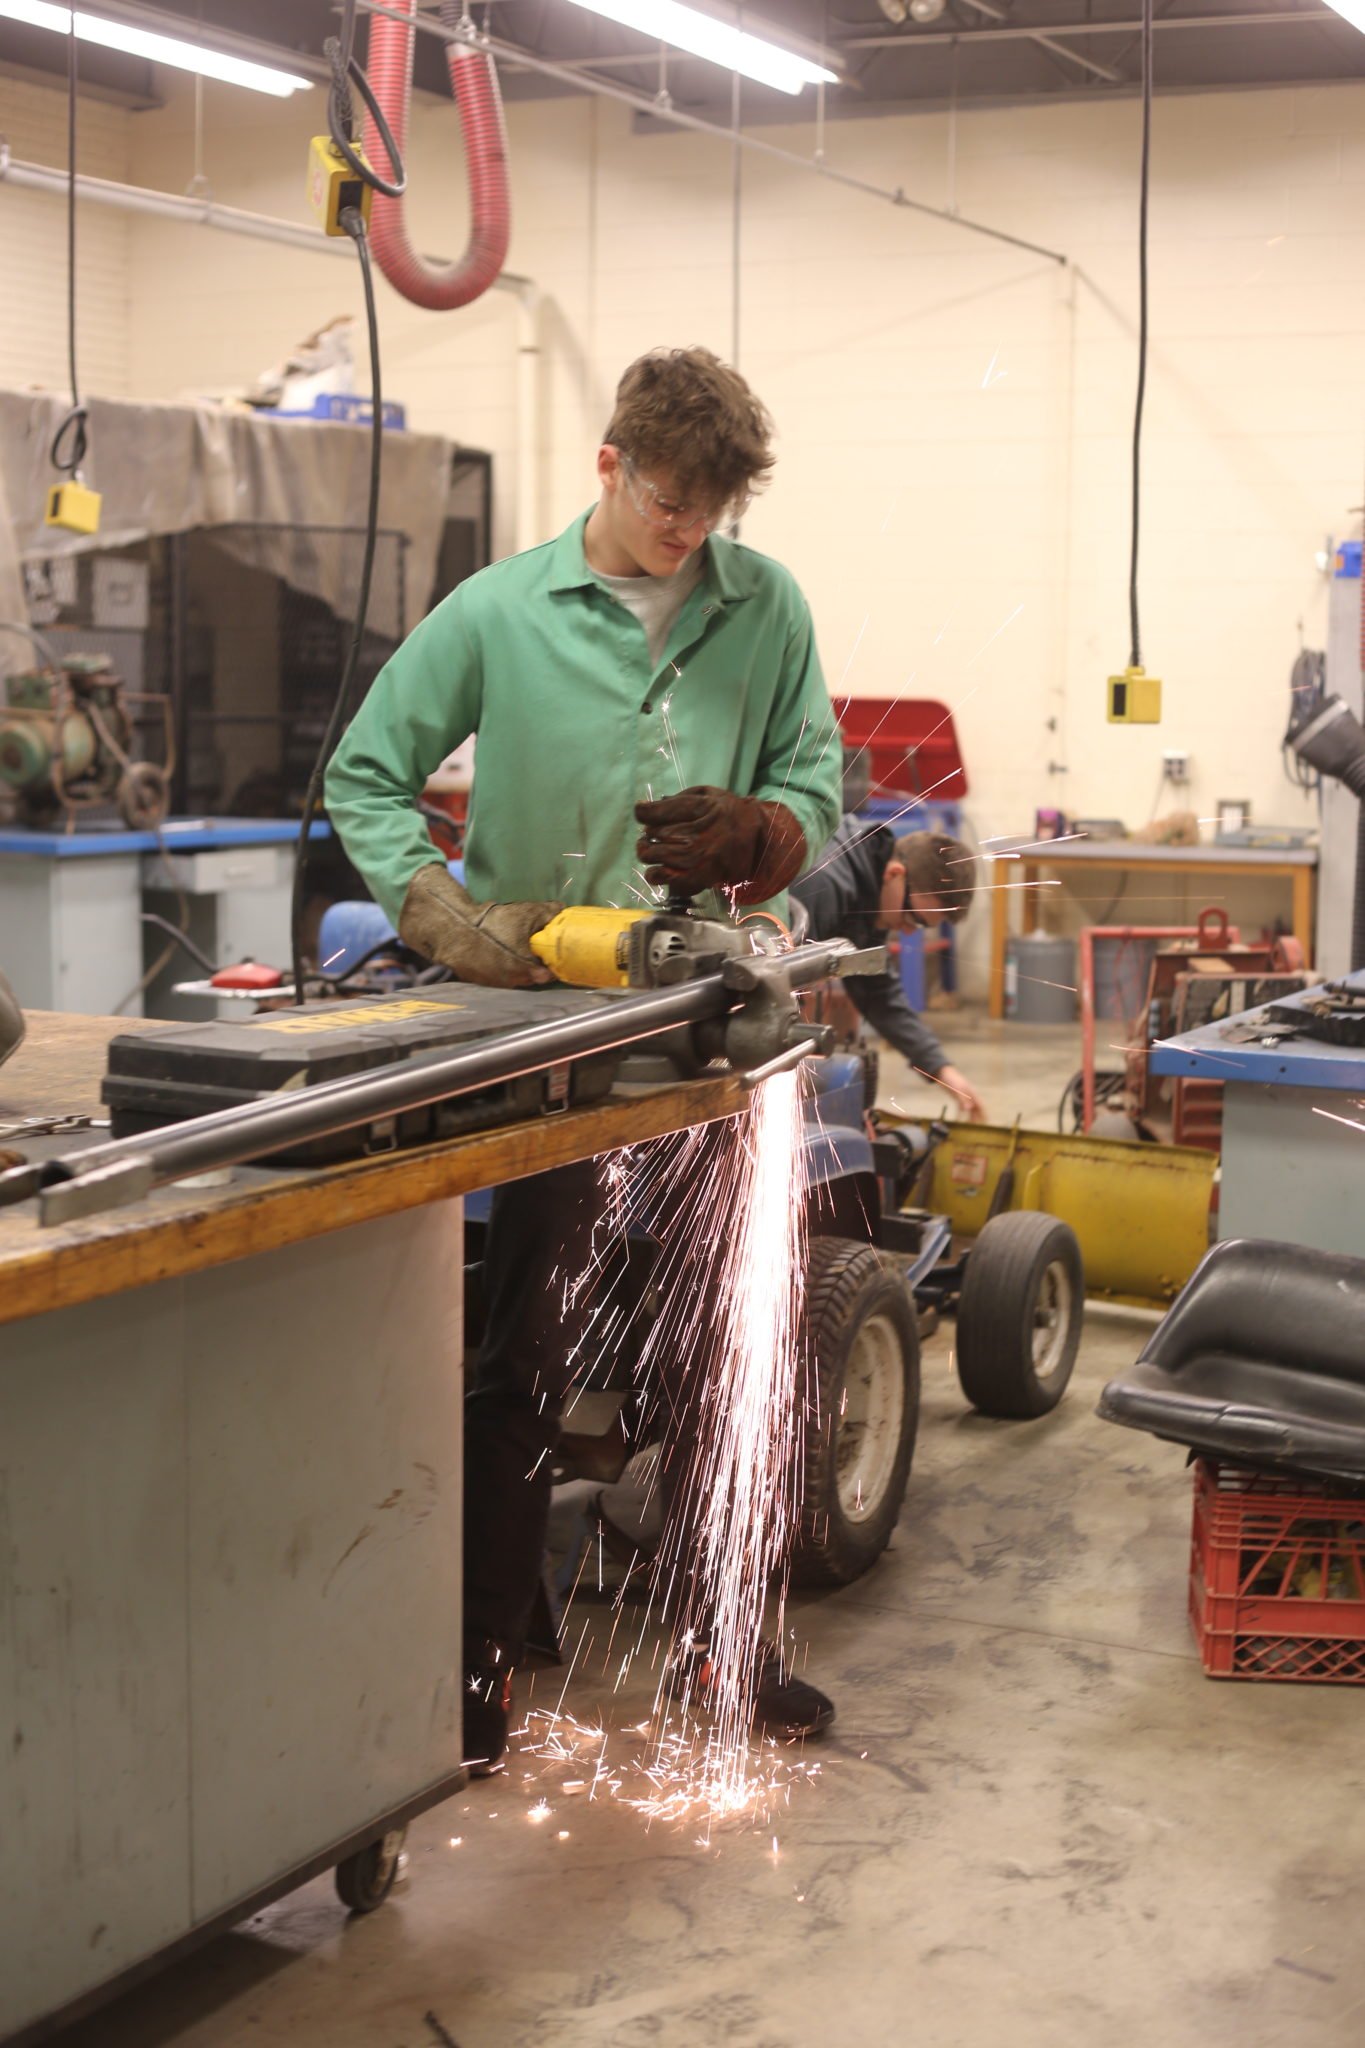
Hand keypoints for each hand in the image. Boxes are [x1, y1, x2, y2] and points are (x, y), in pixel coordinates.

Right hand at [398, 864, 559, 988]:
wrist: (454, 929)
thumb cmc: (493, 922)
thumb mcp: (527, 912)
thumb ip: (550, 913)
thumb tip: (563, 912)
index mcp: (527, 969)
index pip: (550, 975)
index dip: (554, 965)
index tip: (555, 955)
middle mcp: (513, 982)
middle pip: (534, 979)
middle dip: (538, 967)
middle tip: (539, 953)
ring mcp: (497, 984)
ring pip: (517, 979)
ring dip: (521, 969)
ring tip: (519, 953)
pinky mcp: (482, 982)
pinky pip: (499, 978)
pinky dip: (503, 970)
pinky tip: (501, 956)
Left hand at [634, 786, 805, 901]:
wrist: (756, 837)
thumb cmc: (726, 812)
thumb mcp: (706, 794)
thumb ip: (678, 799)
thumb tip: (648, 808)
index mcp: (700, 808)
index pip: (656, 812)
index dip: (643, 812)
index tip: (643, 812)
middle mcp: (699, 833)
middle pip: (654, 835)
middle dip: (647, 835)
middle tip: (650, 835)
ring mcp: (700, 857)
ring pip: (656, 857)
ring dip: (647, 854)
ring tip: (650, 851)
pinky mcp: (701, 876)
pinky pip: (667, 878)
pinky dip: (656, 875)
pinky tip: (656, 870)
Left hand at [935, 1064, 986, 1122]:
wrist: (943, 1073)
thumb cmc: (952, 1079)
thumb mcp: (957, 1089)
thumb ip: (962, 1099)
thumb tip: (968, 1109)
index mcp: (972, 1093)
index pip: (980, 1105)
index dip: (984, 1113)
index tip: (986, 1121)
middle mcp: (969, 1096)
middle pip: (976, 1109)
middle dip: (977, 1118)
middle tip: (977, 1127)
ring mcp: (963, 1097)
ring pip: (969, 1109)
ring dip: (969, 1117)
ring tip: (969, 1126)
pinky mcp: (957, 1098)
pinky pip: (960, 1108)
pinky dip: (960, 1114)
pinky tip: (958, 1119)